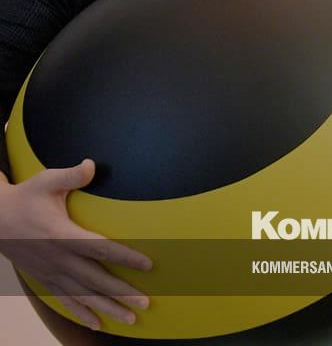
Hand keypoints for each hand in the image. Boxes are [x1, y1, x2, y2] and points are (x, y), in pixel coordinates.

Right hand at [0, 159, 152, 330]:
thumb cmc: (26, 197)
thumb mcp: (46, 181)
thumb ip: (71, 176)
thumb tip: (92, 165)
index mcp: (62, 234)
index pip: (100, 248)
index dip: (126, 257)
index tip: (148, 265)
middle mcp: (59, 258)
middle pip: (96, 279)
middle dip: (122, 293)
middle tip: (146, 304)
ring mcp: (51, 272)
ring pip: (83, 295)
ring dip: (108, 308)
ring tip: (131, 319)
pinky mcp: (45, 279)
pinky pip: (65, 300)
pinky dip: (82, 313)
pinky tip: (98, 324)